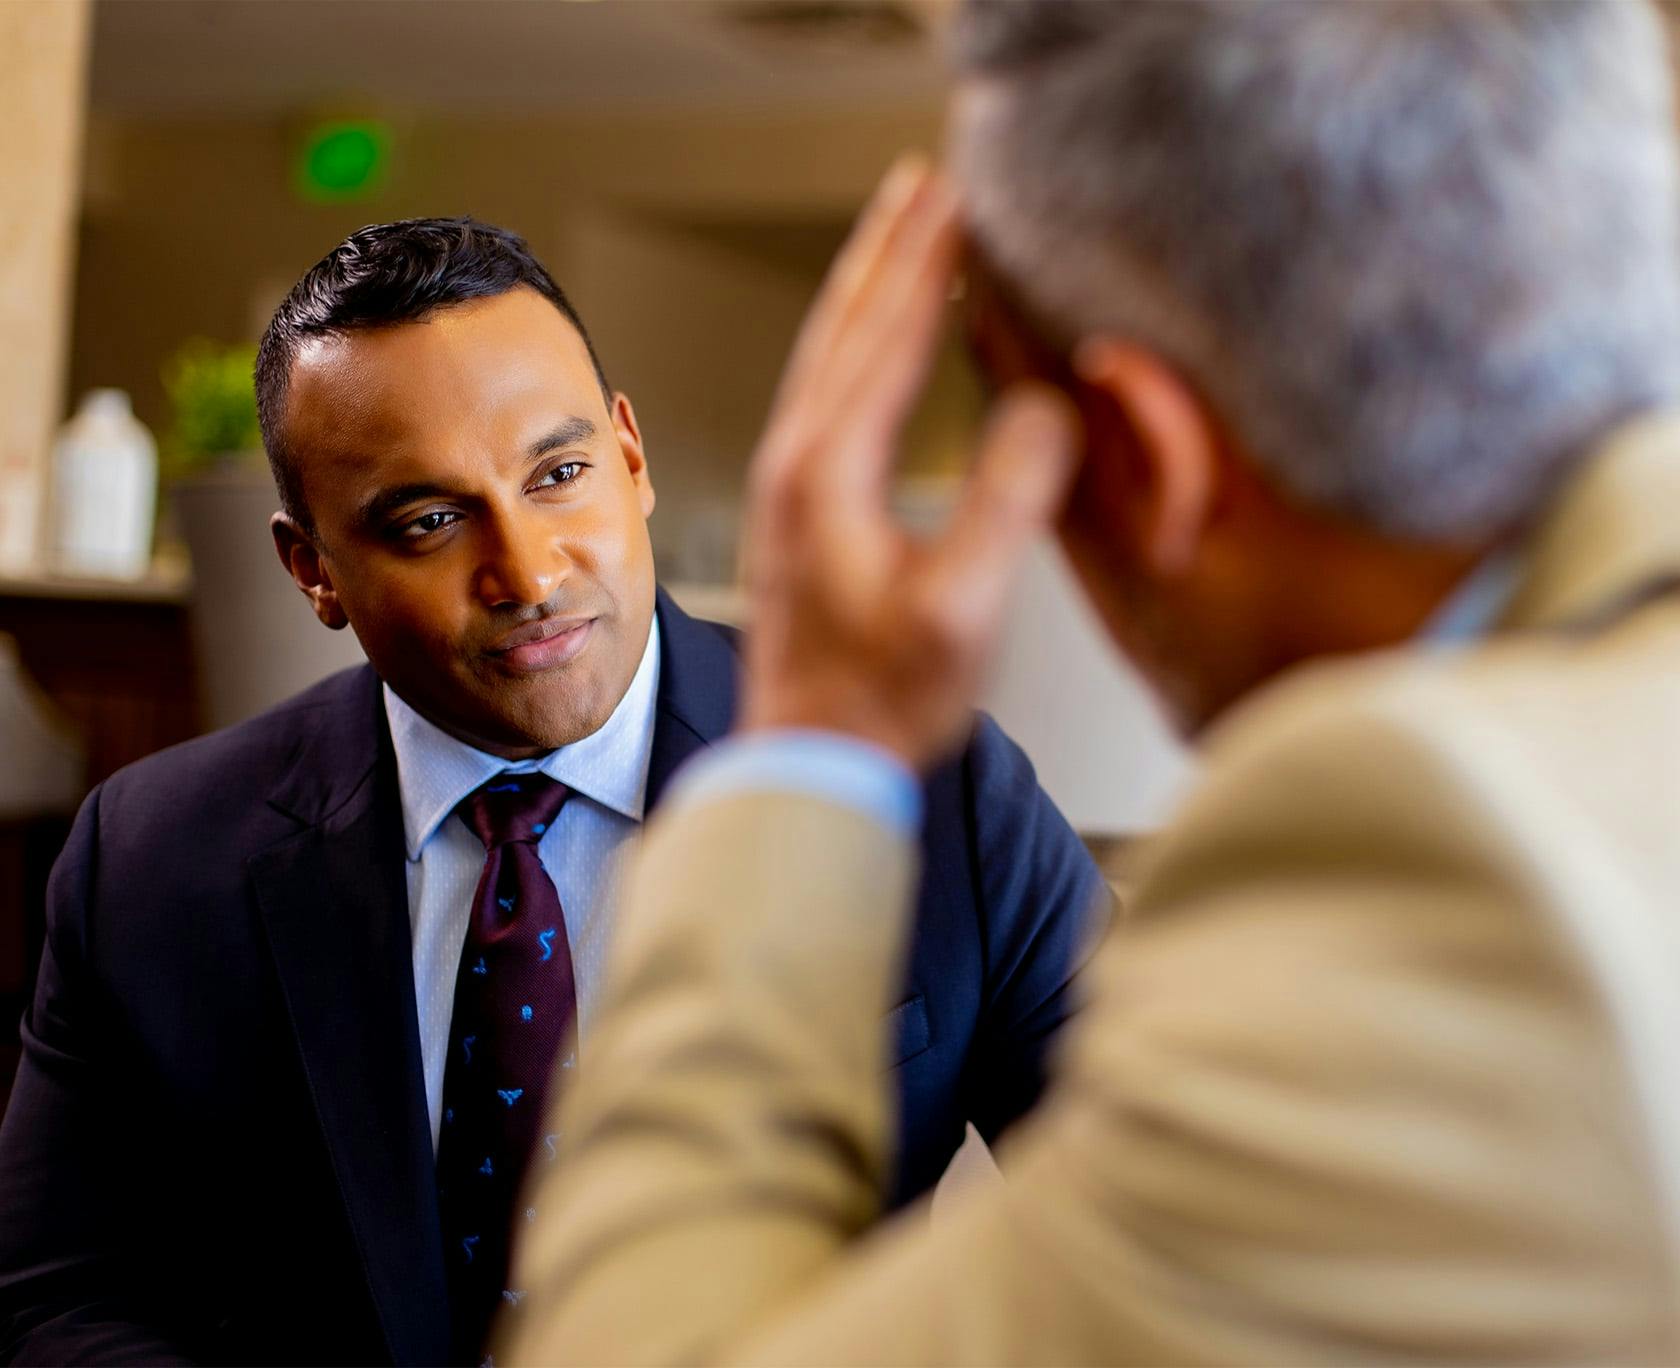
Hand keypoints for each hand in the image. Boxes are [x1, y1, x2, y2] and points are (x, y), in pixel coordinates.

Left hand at [739, 157, 1079, 768]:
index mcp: (830, 470)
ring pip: (827, 356)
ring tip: (896, 235)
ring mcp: (788, 485)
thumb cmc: (882, 700)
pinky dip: (853, 346)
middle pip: (847, 326)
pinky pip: (824, 396)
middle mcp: (796, 462)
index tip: (957, 191)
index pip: (888, 335)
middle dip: (890, 247)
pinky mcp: (797, 512)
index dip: (928, 259)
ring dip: (864, 287)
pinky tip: (870, 347)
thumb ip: (1008, 501)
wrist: (808, 762)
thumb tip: (1047, 408)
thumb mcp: (963, 607)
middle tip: (923, 180)